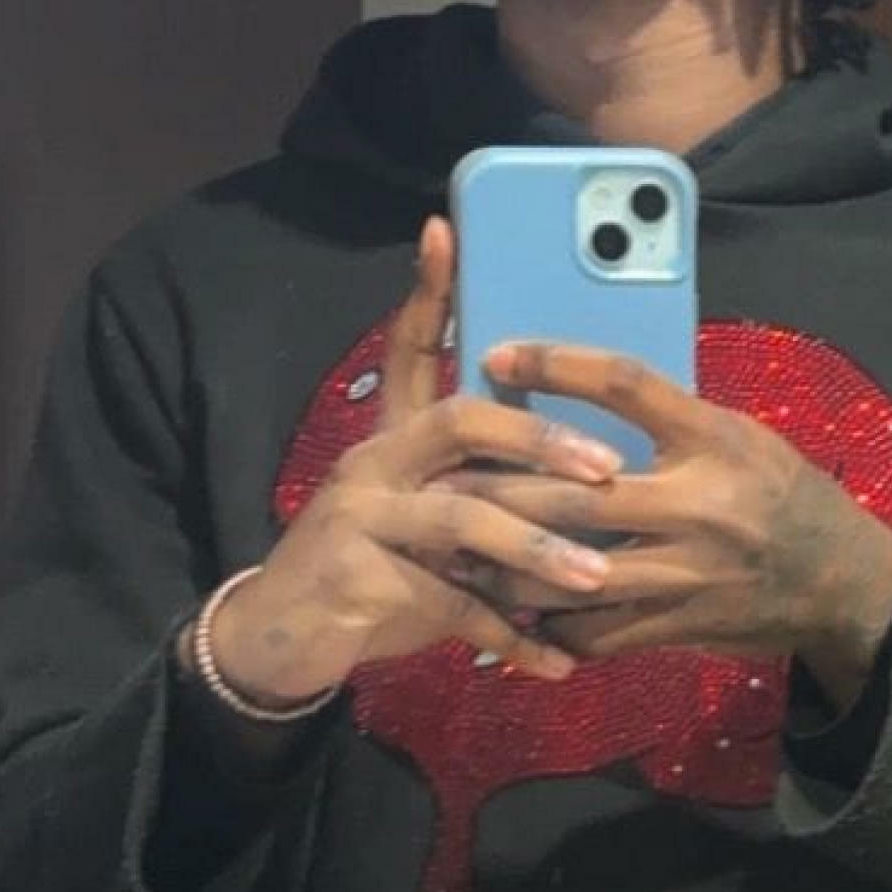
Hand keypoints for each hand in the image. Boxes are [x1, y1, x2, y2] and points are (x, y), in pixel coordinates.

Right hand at [203, 221, 624, 707]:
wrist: (281, 639)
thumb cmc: (377, 572)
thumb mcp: (430, 520)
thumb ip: (486, 489)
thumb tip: (583, 477)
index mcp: (396, 440)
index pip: (410, 350)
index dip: (430, 294)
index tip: (447, 230)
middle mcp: (375, 463)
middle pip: (460, 420)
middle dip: (540, 437)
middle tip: (609, 468)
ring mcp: (361, 517)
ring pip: (462, 516)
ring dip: (536, 550)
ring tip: (597, 577)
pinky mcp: (357, 577)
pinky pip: (450, 604)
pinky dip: (510, 636)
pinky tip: (558, 662)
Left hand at [456, 344, 891, 694]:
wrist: (842, 583)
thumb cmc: (785, 494)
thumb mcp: (742, 437)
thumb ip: (671, 421)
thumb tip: (582, 392)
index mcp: (717, 440)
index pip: (625, 385)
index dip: (556, 365)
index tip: (496, 353)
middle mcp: (700, 504)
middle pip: (575, 491)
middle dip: (499, 485)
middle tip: (441, 471)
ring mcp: (687, 572)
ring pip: (571, 568)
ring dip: (505, 562)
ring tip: (454, 544)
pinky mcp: (678, 625)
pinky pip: (595, 630)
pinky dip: (544, 622)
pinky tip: (504, 610)